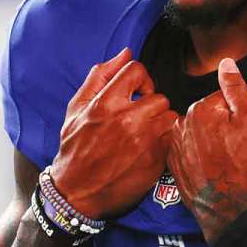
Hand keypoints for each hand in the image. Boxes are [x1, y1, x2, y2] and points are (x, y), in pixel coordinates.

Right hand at [50, 48, 177, 218]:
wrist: (77, 192)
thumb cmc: (74, 148)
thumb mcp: (76, 108)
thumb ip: (100, 77)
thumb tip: (125, 53)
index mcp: (105, 104)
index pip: (136, 70)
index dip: (140, 79)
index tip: (136, 92)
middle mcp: (127, 121)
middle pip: (159, 96)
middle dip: (151, 104)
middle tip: (140, 116)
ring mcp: (144, 142)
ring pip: (170, 117)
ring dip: (161, 122)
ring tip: (146, 132)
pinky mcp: (155, 161)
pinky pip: (172, 140)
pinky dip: (163, 141)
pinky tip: (148, 148)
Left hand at [167, 58, 246, 243]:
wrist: (225, 205)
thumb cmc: (241, 164)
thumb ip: (236, 89)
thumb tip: (227, 62)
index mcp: (200, 108)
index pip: (219, 100)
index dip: (234, 115)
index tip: (239, 133)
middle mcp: (181, 123)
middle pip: (205, 115)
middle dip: (218, 126)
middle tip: (231, 148)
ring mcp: (173, 144)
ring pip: (194, 132)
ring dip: (205, 141)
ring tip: (220, 159)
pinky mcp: (170, 163)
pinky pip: (185, 150)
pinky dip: (195, 155)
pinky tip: (207, 167)